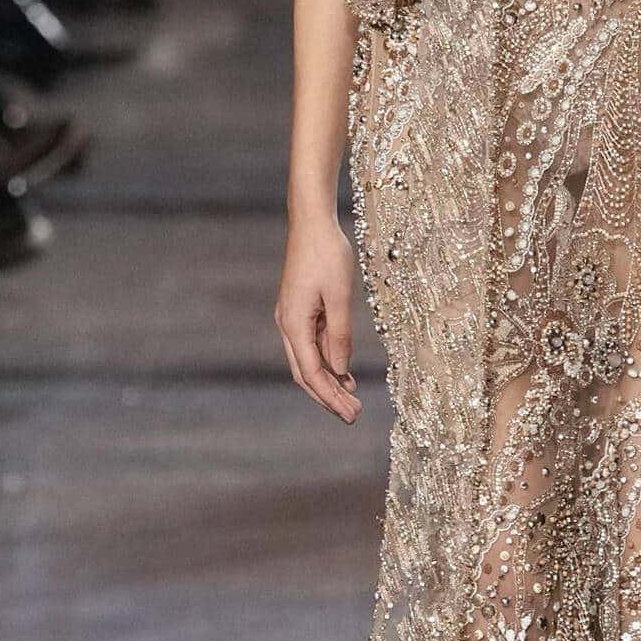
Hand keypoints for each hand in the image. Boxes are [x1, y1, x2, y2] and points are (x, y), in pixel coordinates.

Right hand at [275, 216, 360, 420]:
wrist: (312, 224)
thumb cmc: (328, 254)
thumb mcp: (341, 296)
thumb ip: (341, 335)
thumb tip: (342, 370)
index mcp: (294, 324)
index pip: (312, 372)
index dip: (330, 397)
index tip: (351, 414)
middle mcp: (288, 325)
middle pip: (306, 373)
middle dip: (328, 397)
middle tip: (353, 416)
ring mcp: (292, 319)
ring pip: (308, 361)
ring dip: (329, 382)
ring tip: (352, 400)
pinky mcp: (301, 311)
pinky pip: (313, 345)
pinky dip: (329, 362)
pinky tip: (345, 373)